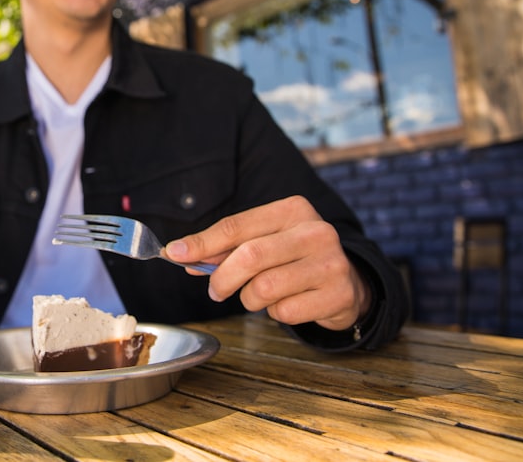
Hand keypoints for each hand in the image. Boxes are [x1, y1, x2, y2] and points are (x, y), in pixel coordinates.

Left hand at [164, 196, 370, 330]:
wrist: (347, 282)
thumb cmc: (294, 259)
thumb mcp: (264, 241)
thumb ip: (226, 247)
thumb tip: (182, 255)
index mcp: (293, 209)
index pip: (237, 225)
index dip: (202, 242)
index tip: (175, 253)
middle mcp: (315, 231)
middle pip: (249, 256)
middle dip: (222, 278)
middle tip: (215, 291)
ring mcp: (331, 263)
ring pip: (264, 288)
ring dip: (250, 299)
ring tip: (259, 296)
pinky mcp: (338, 294)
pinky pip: (284, 311)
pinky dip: (275, 313)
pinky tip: (287, 303)